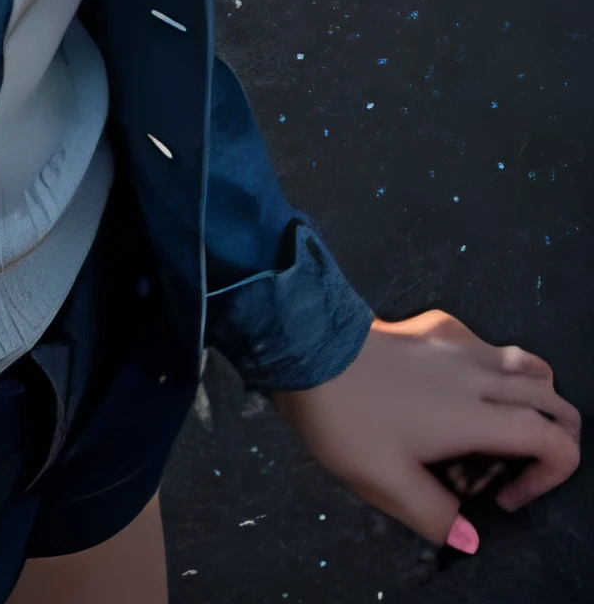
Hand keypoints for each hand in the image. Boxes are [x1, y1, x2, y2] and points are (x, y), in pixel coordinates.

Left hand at [274, 310, 579, 549]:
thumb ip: (436, 515)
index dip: (550, 475)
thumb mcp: (387, 484)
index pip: (554, 438)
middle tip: (507, 468)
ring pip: (528, 362)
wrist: (307, 348)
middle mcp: (481, 374)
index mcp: (479, 416)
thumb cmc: (348, 419)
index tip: (503, 497)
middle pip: (553, 396)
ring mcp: (460, 343)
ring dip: (530, 399)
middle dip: (552, 436)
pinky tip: (457, 391)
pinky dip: (494, 371)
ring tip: (493, 430)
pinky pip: (488, 345)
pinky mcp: (436, 325)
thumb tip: (468, 536)